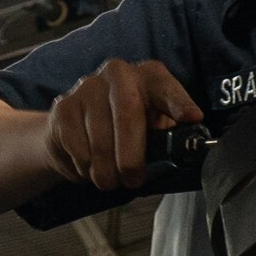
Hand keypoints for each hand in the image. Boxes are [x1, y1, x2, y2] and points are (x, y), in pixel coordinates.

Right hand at [46, 59, 203, 191]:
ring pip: (99, 135)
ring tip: (110, 181)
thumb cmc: (125, 131)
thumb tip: (184, 152)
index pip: (165, 86)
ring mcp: (88, 87)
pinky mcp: (64, 106)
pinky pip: (75, 144)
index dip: (179, 102)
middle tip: (133, 180)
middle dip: (131, 155)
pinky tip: (89, 167)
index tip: (192, 118)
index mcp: (149, 76)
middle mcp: (118, 73)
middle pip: (127, 112)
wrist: (77, 130)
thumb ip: (168, 136)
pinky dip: (84, 165)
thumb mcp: (154, 129)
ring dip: (105, 169)